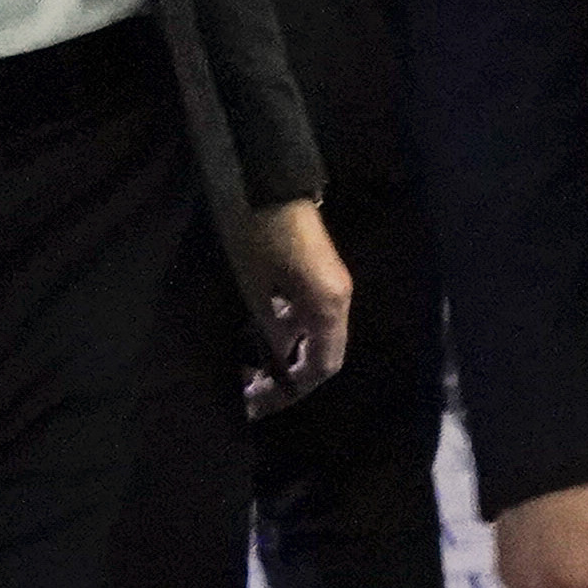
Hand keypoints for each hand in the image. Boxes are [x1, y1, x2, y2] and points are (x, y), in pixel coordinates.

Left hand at [243, 199, 352, 408]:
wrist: (271, 184)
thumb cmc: (260, 237)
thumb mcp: (256, 287)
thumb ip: (270, 327)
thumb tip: (274, 357)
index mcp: (327, 307)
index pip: (322, 366)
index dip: (290, 390)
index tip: (257, 402)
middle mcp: (338, 300)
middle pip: (323, 353)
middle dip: (288, 376)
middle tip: (250, 390)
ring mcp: (331, 286)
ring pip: (315, 334)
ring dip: (287, 354)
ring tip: (251, 365)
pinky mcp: (321, 274)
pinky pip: (309, 315)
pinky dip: (288, 331)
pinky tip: (260, 333)